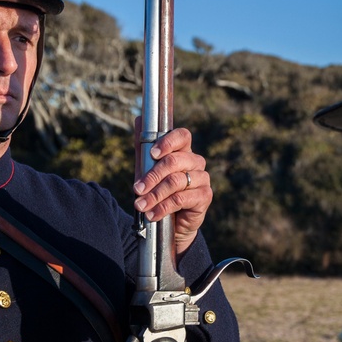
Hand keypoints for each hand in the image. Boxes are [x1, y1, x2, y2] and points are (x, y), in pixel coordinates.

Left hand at [133, 126, 212, 257]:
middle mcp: (196, 162)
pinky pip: (181, 199)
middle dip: (152, 176)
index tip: (152, 154)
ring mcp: (202, 179)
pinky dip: (163, 207)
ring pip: (176, 181)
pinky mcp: (205, 197)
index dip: (168, 142)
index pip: (182, 136)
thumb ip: (143, 147)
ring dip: (154, 195)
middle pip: (175, 161)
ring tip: (140, 205)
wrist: (170, 223)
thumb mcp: (148, 169)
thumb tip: (139, 119)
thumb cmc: (159, 191)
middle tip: (137, 189)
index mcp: (183, 151)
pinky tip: (152, 214)